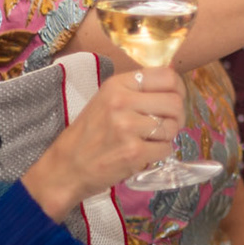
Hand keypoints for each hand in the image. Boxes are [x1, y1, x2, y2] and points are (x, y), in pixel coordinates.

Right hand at [22, 68, 184, 217]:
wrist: (65, 168)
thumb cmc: (88, 134)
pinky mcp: (133, 152)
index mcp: (117, 85)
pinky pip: (166, 149)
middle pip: (175, 102)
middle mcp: (122, 102)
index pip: (166, 76)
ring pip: (172, 127)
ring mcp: (128, 127)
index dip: (178, 88)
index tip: (176, 98)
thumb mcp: (106, 101)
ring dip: (167, 137)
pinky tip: (143, 154)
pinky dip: (159, 154)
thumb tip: (174, 86)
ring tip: (149, 140)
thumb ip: (136, 91)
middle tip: (168, 125)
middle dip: (177, 116)